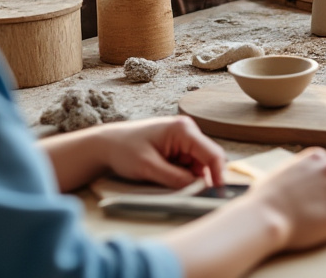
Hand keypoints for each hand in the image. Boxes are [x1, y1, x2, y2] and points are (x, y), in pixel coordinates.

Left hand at [99, 116, 226, 188]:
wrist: (105, 145)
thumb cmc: (123, 150)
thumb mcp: (148, 167)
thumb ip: (175, 178)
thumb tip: (198, 188)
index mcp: (183, 129)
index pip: (211, 153)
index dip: (218, 174)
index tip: (219, 193)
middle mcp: (187, 132)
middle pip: (207, 160)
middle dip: (201, 178)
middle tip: (191, 195)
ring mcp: (183, 140)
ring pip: (198, 165)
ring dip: (189, 178)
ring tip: (167, 184)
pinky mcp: (177, 148)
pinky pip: (188, 166)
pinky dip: (182, 177)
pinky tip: (166, 179)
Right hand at [247, 148, 325, 251]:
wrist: (265, 218)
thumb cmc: (266, 199)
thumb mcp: (283, 172)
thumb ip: (301, 171)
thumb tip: (305, 179)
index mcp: (317, 157)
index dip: (325, 181)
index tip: (317, 193)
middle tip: (321, 206)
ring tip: (321, 218)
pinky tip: (324, 228)